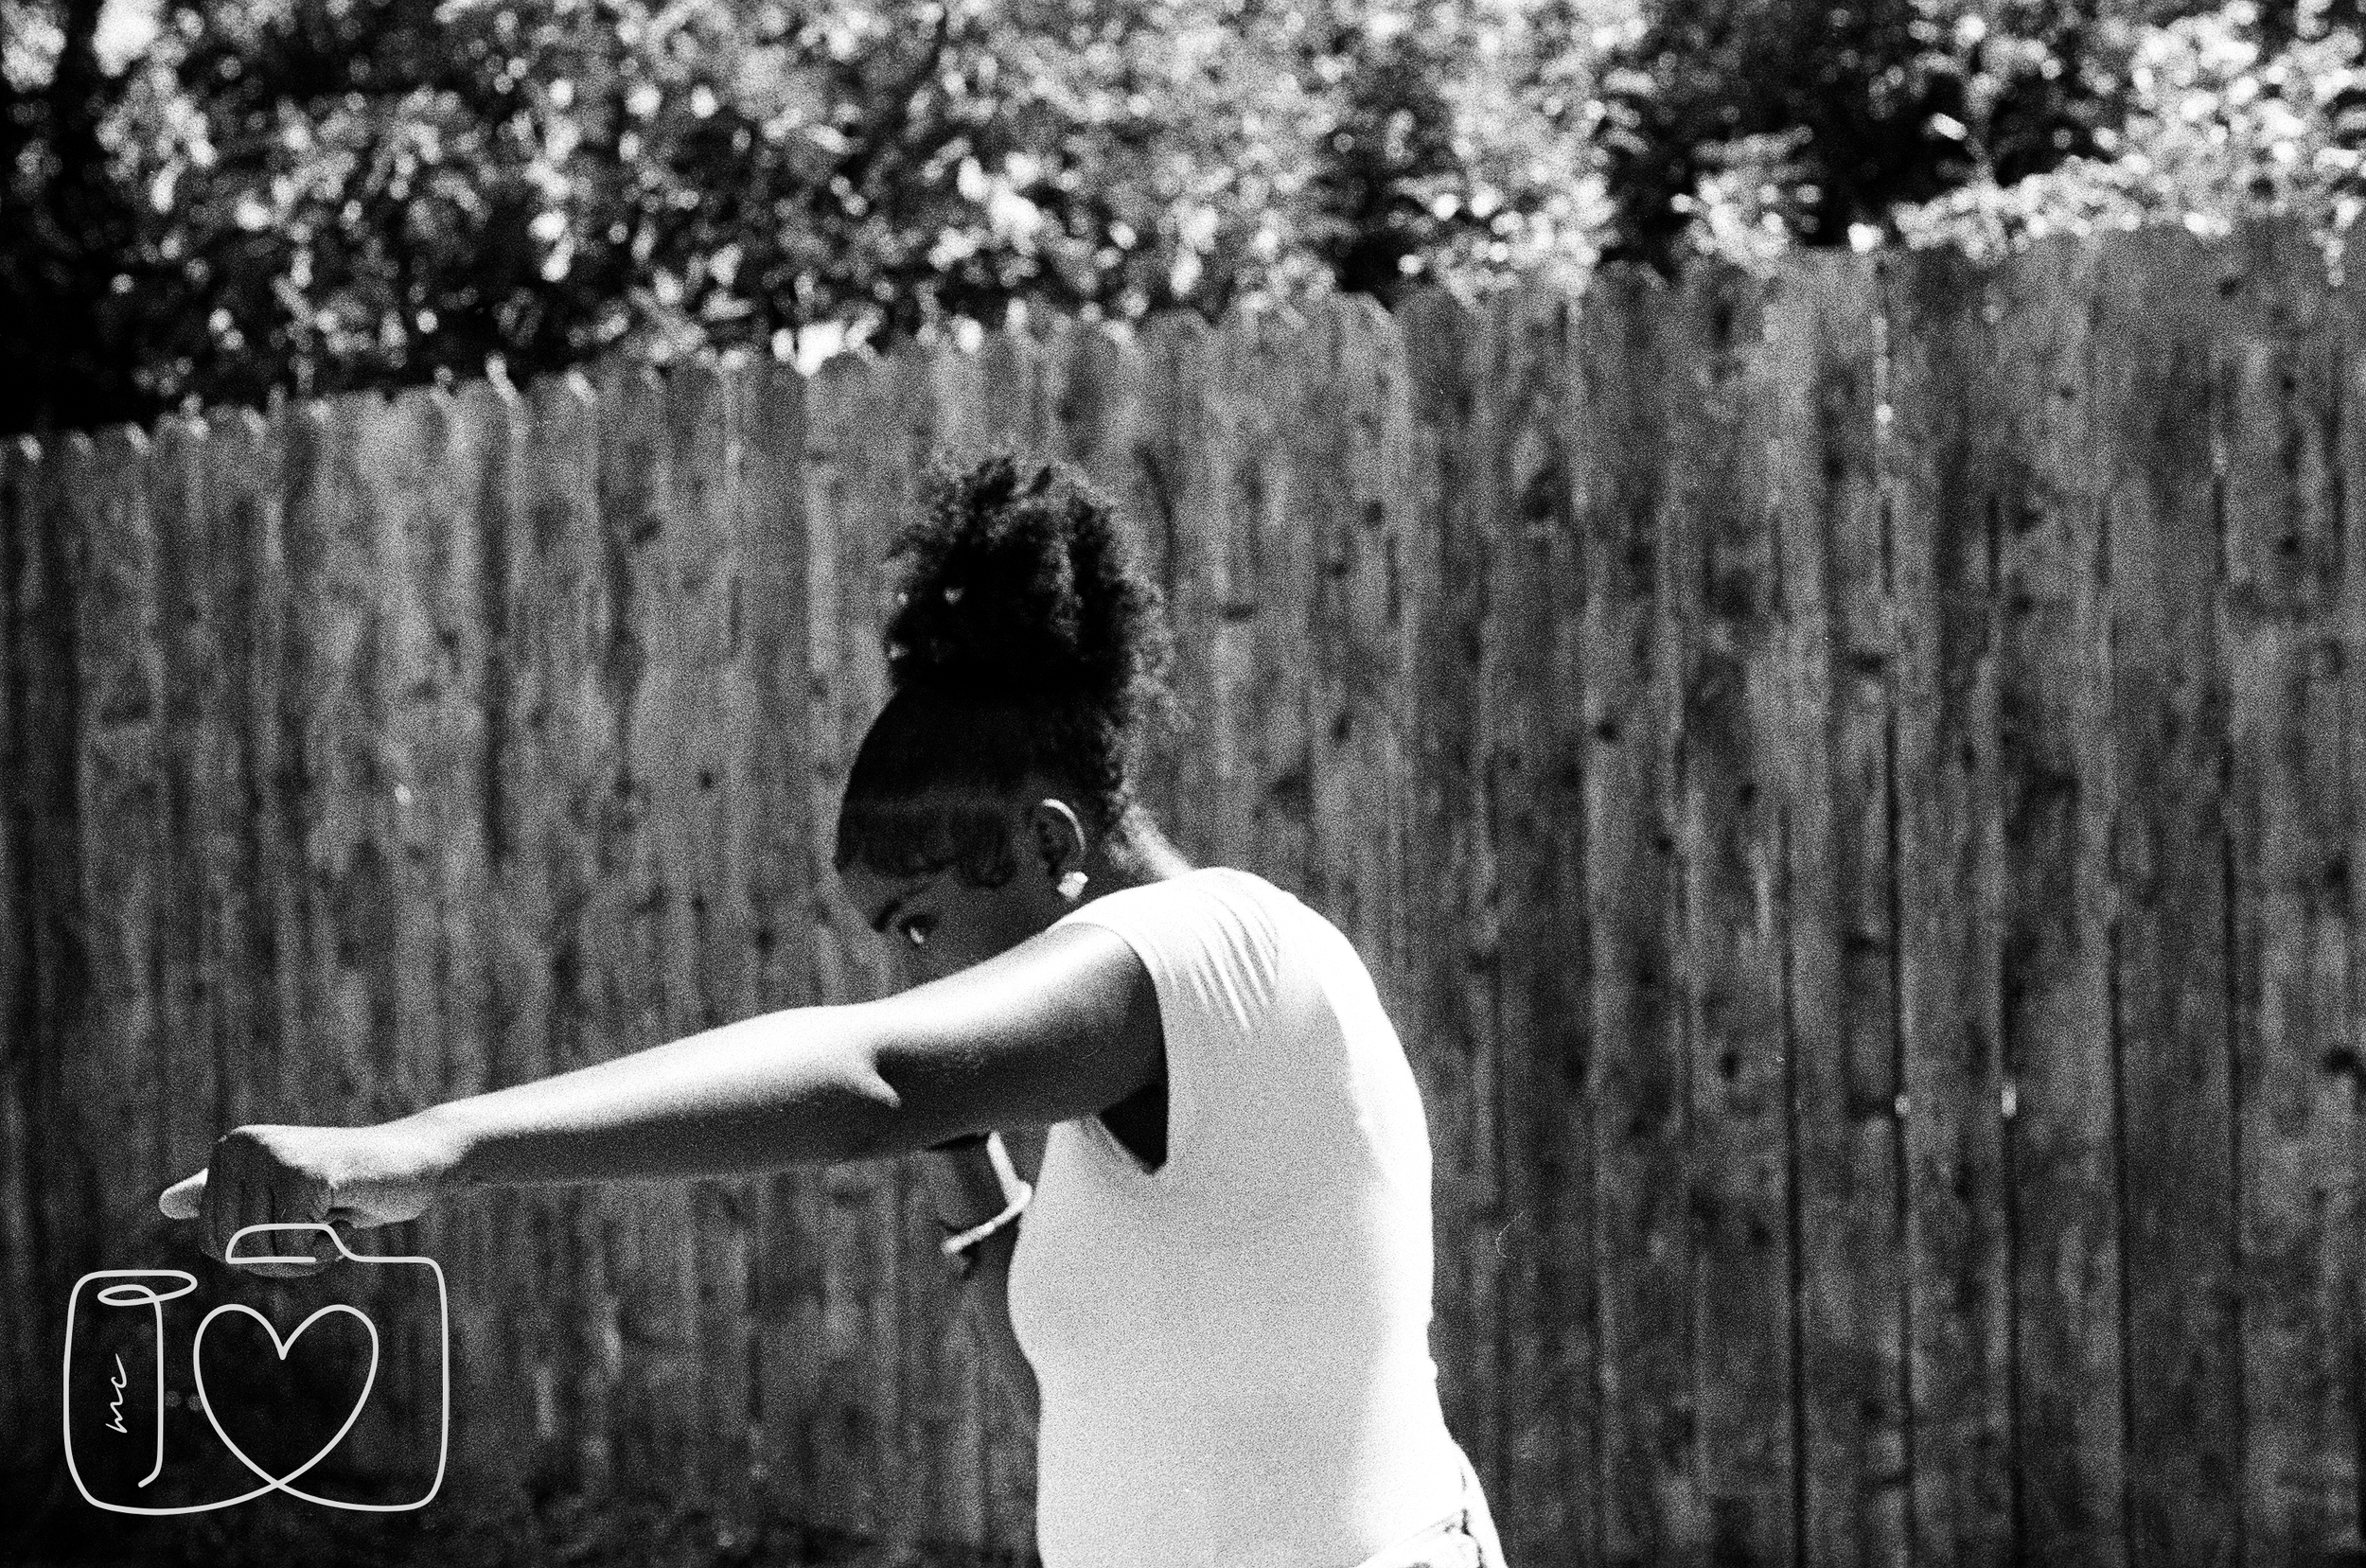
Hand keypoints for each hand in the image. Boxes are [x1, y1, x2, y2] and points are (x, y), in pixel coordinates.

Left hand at [158, 1119, 465, 1276]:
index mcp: (231, 1150)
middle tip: (321, 1230)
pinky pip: (294, 1245)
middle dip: (281, 1259)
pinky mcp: (305, 1174)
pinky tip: (349, 1213)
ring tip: (334, 1218)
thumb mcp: (282, 1193)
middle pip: (232, 1249)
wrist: (416, 1162)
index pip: (211, 1240)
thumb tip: (165, 1204)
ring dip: (304, 1256)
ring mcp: (273, 1156)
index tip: (296, 1225)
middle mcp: (242, 1145)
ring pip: (260, 1251)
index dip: (256, 1255)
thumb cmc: (349, 1184)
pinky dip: (326, 1245)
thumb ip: (229, 1197)